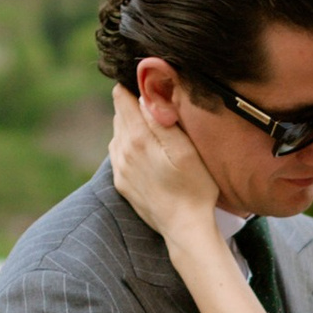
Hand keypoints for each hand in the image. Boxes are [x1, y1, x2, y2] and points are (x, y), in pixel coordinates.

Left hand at [109, 81, 221, 238]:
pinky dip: (129, 145)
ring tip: (155, 128)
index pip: (121, 96)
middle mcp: (121, 151)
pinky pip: (118, 153)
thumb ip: (162, 121)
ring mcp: (119, 169)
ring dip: (132, 125)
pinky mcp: (121, 183)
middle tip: (157, 103)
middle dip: (134, 104)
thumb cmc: (195, 187)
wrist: (185, 228)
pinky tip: (148, 151)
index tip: (151, 84)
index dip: (134, 85)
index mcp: (137, 138)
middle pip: (119, 113)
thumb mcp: (186, 149)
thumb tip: (145, 95)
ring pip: (118, 133)